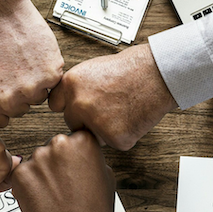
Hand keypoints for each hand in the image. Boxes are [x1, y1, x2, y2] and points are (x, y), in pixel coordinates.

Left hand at [0, 0, 63, 127]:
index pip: (0, 122)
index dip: (1, 106)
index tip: (2, 92)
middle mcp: (8, 101)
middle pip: (20, 110)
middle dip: (16, 94)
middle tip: (11, 72)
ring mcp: (31, 89)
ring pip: (37, 98)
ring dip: (33, 84)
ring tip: (21, 63)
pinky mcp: (49, 75)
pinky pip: (52, 83)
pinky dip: (46, 71)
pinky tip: (32, 58)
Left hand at [7, 131, 114, 211]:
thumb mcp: (107, 176)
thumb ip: (91, 158)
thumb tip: (82, 154)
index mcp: (82, 141)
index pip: (74, 138)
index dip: (74, 155)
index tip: (74, 166)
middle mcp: (58, 144)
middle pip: (54, 148)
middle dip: (56, 163)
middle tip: (64, 185)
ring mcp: (37, 158)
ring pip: (37, 161)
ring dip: (42, 174)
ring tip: (54, 195)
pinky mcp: (19, 174)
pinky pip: (22, 175)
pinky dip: (28, 186)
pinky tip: (42, 199)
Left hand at [48, 44, 177, 150]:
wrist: (157, 74)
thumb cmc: (130, 69)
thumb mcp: (92, 69)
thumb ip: (75, 88)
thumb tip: (66, 103)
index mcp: (70, 84)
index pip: (55, 105)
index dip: (69, 106)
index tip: (77, 106)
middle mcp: (79, 104)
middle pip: (72, 123)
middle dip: (86, 119)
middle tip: (108, 107)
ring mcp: (96, 123)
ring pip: (93, 135)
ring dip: (104, 129)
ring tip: (122, 109)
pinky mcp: (115, 138)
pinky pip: (114, 142)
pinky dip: (124, 134)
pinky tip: (132, 117)